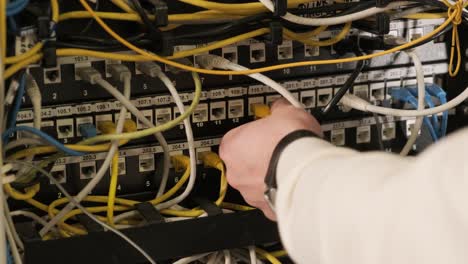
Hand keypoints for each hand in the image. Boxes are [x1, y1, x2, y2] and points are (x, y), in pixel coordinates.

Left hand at [219, 99, 321, 219]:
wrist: (306, 170)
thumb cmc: (290, 143)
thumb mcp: (286, 112)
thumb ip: (278, 110)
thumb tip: (280, 107)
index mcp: (231, 147)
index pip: (236, 138)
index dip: (253, 134)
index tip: (265, 132)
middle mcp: (236, 173)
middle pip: (245, 163)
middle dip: (261, 157)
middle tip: (279, 148)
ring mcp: (250, 193)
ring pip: (257, 183)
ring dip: (270, 175)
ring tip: (290, 165)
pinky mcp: (267, 208)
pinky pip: (272, 198)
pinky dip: (280, 191)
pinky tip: (293, 182)